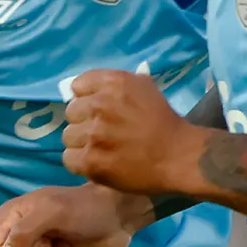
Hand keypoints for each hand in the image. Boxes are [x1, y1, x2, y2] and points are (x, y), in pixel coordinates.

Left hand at [62, 70, 204, 195]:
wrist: (179, 157)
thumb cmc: (165, 123)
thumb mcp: (146, 89)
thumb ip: (121, 85)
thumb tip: (98, 88)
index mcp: (113, 83)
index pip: (78, 85)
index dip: (86, 98)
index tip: (96, 110)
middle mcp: (99, 104)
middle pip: (71, 111)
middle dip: (84, 122)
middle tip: (101, 133)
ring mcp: (93, 133)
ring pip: (68, 136)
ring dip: (81, 144)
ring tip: (100, 150)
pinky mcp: (90, 160)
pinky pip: (69, 158)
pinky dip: (80, 163)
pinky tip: (96, 163)